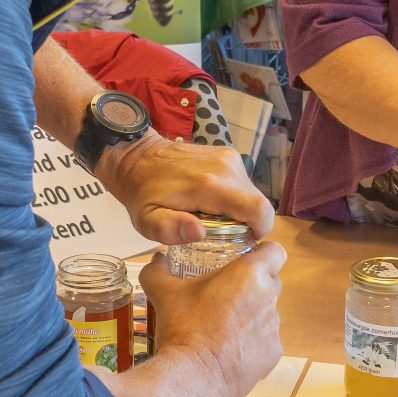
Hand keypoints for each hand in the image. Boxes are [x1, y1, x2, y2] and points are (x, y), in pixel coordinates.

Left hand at [100, 135, 275, 244]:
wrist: (138, 157)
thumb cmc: (142, 195)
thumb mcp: (147, 221)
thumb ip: (170, 229)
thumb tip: (200, 232)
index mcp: (210, 186)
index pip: (258, 210)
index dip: (259, 230)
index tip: (243, 241)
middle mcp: (227, 168)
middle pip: (258, 203)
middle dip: (247, 223)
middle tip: (223, 234)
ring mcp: (229, 158)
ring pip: (252, 193)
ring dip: (240, 210)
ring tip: (213, 218)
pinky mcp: (227, 154)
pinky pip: (242, 183)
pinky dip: (234, 197)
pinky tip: (211, 203)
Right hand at [141, 241, 285, 396]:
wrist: (193, 377)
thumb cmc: (183, 328)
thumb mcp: (162, 292)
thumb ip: (157, 269)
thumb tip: (157, 259)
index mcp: (249, 274)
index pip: (275, 251)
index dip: (263, 252)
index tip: (246, 259)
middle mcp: (269, 298)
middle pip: (271, 282)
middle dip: (253, 284)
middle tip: (225, 292)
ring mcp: (273, 328)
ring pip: (267, 312)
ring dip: (250, 314)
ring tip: (222, 325)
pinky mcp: (273, 354)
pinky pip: (265, 340)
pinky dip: (251, 342)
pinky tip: (228, 349)